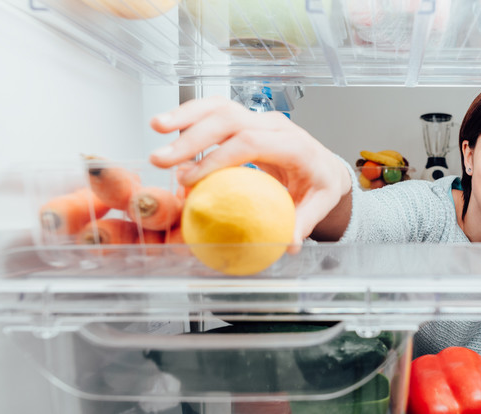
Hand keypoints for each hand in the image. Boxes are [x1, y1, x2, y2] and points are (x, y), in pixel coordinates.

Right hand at [149, 96, 351, 246]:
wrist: (324, 166)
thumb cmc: (319, 185)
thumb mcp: (319, 205)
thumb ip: (303, 222)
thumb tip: (288, 244)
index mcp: (294, 145)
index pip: (251, 143)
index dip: (218, 158)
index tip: (191, 180)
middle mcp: (275, 125)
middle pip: (230, 119)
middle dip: (192, 137)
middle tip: (162, 160)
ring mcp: (260, 118)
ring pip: (220, 106)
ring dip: (185, 115)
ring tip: (156, 127)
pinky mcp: (247, 119)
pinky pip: (216, 111)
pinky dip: (190, 115)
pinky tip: (166, 126)